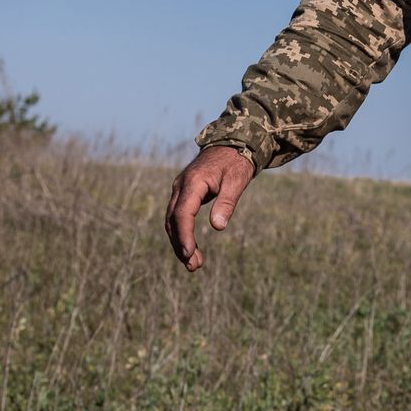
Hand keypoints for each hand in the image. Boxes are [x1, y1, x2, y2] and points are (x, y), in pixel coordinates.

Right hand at [165, 145, 254, 271]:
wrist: (232, 144)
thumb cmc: (236, 162)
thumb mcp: (237, 180)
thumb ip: (226, 202)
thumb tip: (217, 227)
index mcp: (193, 182)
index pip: (182, 213)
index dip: (184, 235)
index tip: (189, 253)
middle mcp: (181, 186)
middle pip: (174, 220)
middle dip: (181, 245)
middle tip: (194, 266)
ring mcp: (180, 189)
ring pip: (173, 220)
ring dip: (180, 242)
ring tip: (194, 264)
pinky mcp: (184, 193)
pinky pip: (178, 216)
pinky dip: (183, 233)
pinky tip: (191, 248)